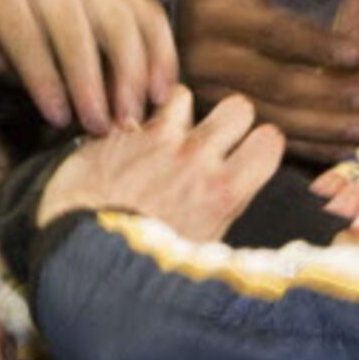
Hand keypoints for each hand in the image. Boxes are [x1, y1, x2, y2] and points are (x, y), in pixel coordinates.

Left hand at [0, 0, 175, 132]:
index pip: (25, 33)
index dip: (43, 76)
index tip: (57, 118)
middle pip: (76, 28)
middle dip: (91, 80)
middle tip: (101, 127)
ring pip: (119, 21)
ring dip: (132, 71)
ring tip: (132, 117)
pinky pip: (149, 16)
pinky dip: (161, 53)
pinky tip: (163, 93)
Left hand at [37, 88, 284, 241]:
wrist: (88, 259)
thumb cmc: (148, 264)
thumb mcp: (203, 249)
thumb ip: (223, 209)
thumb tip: (235, 192)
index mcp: (225, 191)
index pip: (271, 140)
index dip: (260, 145)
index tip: (249, 154)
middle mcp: (198, 158)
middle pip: (239, 107)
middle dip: (229, 120)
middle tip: (214, 139)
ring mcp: (158, 141)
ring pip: (187, 95)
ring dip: (179, 113)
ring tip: (167, 136)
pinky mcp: (122, 133)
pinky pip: (139, 108)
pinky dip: (138, 119)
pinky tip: (131, 140)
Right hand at [178, 0, 358, 160]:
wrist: (175, 27)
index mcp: (214, 20)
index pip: (273, 35)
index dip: (315, 46)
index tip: (358, 55)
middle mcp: (208, 64)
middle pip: (277, 84)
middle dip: (328, 94)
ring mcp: (213, 98)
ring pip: (274, 119)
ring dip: (323, 128)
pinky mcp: (223, 122)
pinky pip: (269, 139)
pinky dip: (309, 149)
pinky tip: (344, 152)